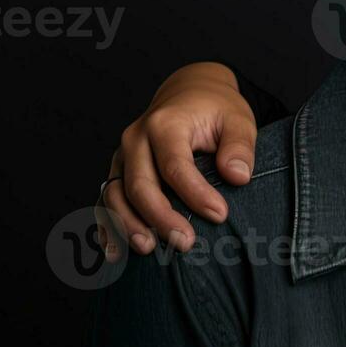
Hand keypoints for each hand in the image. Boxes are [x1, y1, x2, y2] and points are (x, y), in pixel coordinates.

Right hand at [100, 63, 256, 253]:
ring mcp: (122, 156)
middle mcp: (135, 139)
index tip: (220, 215)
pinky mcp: (118, 171)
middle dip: (160, 217)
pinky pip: (105, 200)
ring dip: (128, 225)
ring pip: (115, 195)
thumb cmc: (215, 110)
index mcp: (165, 123)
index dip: (195, 193)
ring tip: (149, 250)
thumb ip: (240, 146)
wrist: (188, 93)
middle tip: (186, 243)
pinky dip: (107, 226)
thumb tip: (238, 177)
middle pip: (140, 184)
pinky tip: (114, 253)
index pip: (175, 165)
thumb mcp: (238, 118)